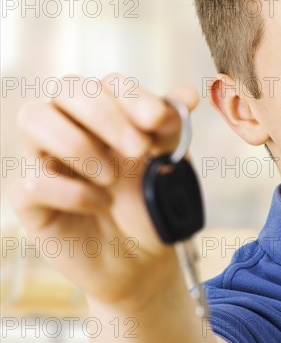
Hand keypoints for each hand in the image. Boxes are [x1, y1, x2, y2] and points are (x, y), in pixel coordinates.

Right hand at [10, 73, 199, 304]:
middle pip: (68, 89)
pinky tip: (100, 204)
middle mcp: (73, 128)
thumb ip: (173, 129)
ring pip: (33, 117)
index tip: (159, 120)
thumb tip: (188, 93)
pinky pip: (32, 180)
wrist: (143, 259)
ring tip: (111, 177)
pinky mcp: (31, 200)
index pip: (109, 83)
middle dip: (106, 116)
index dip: (133, 96)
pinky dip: (71, 192)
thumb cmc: (151, 205)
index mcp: (109, 115)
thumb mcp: (168, 165)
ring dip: (77, 143)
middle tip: (139, 150)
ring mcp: (47, 160)